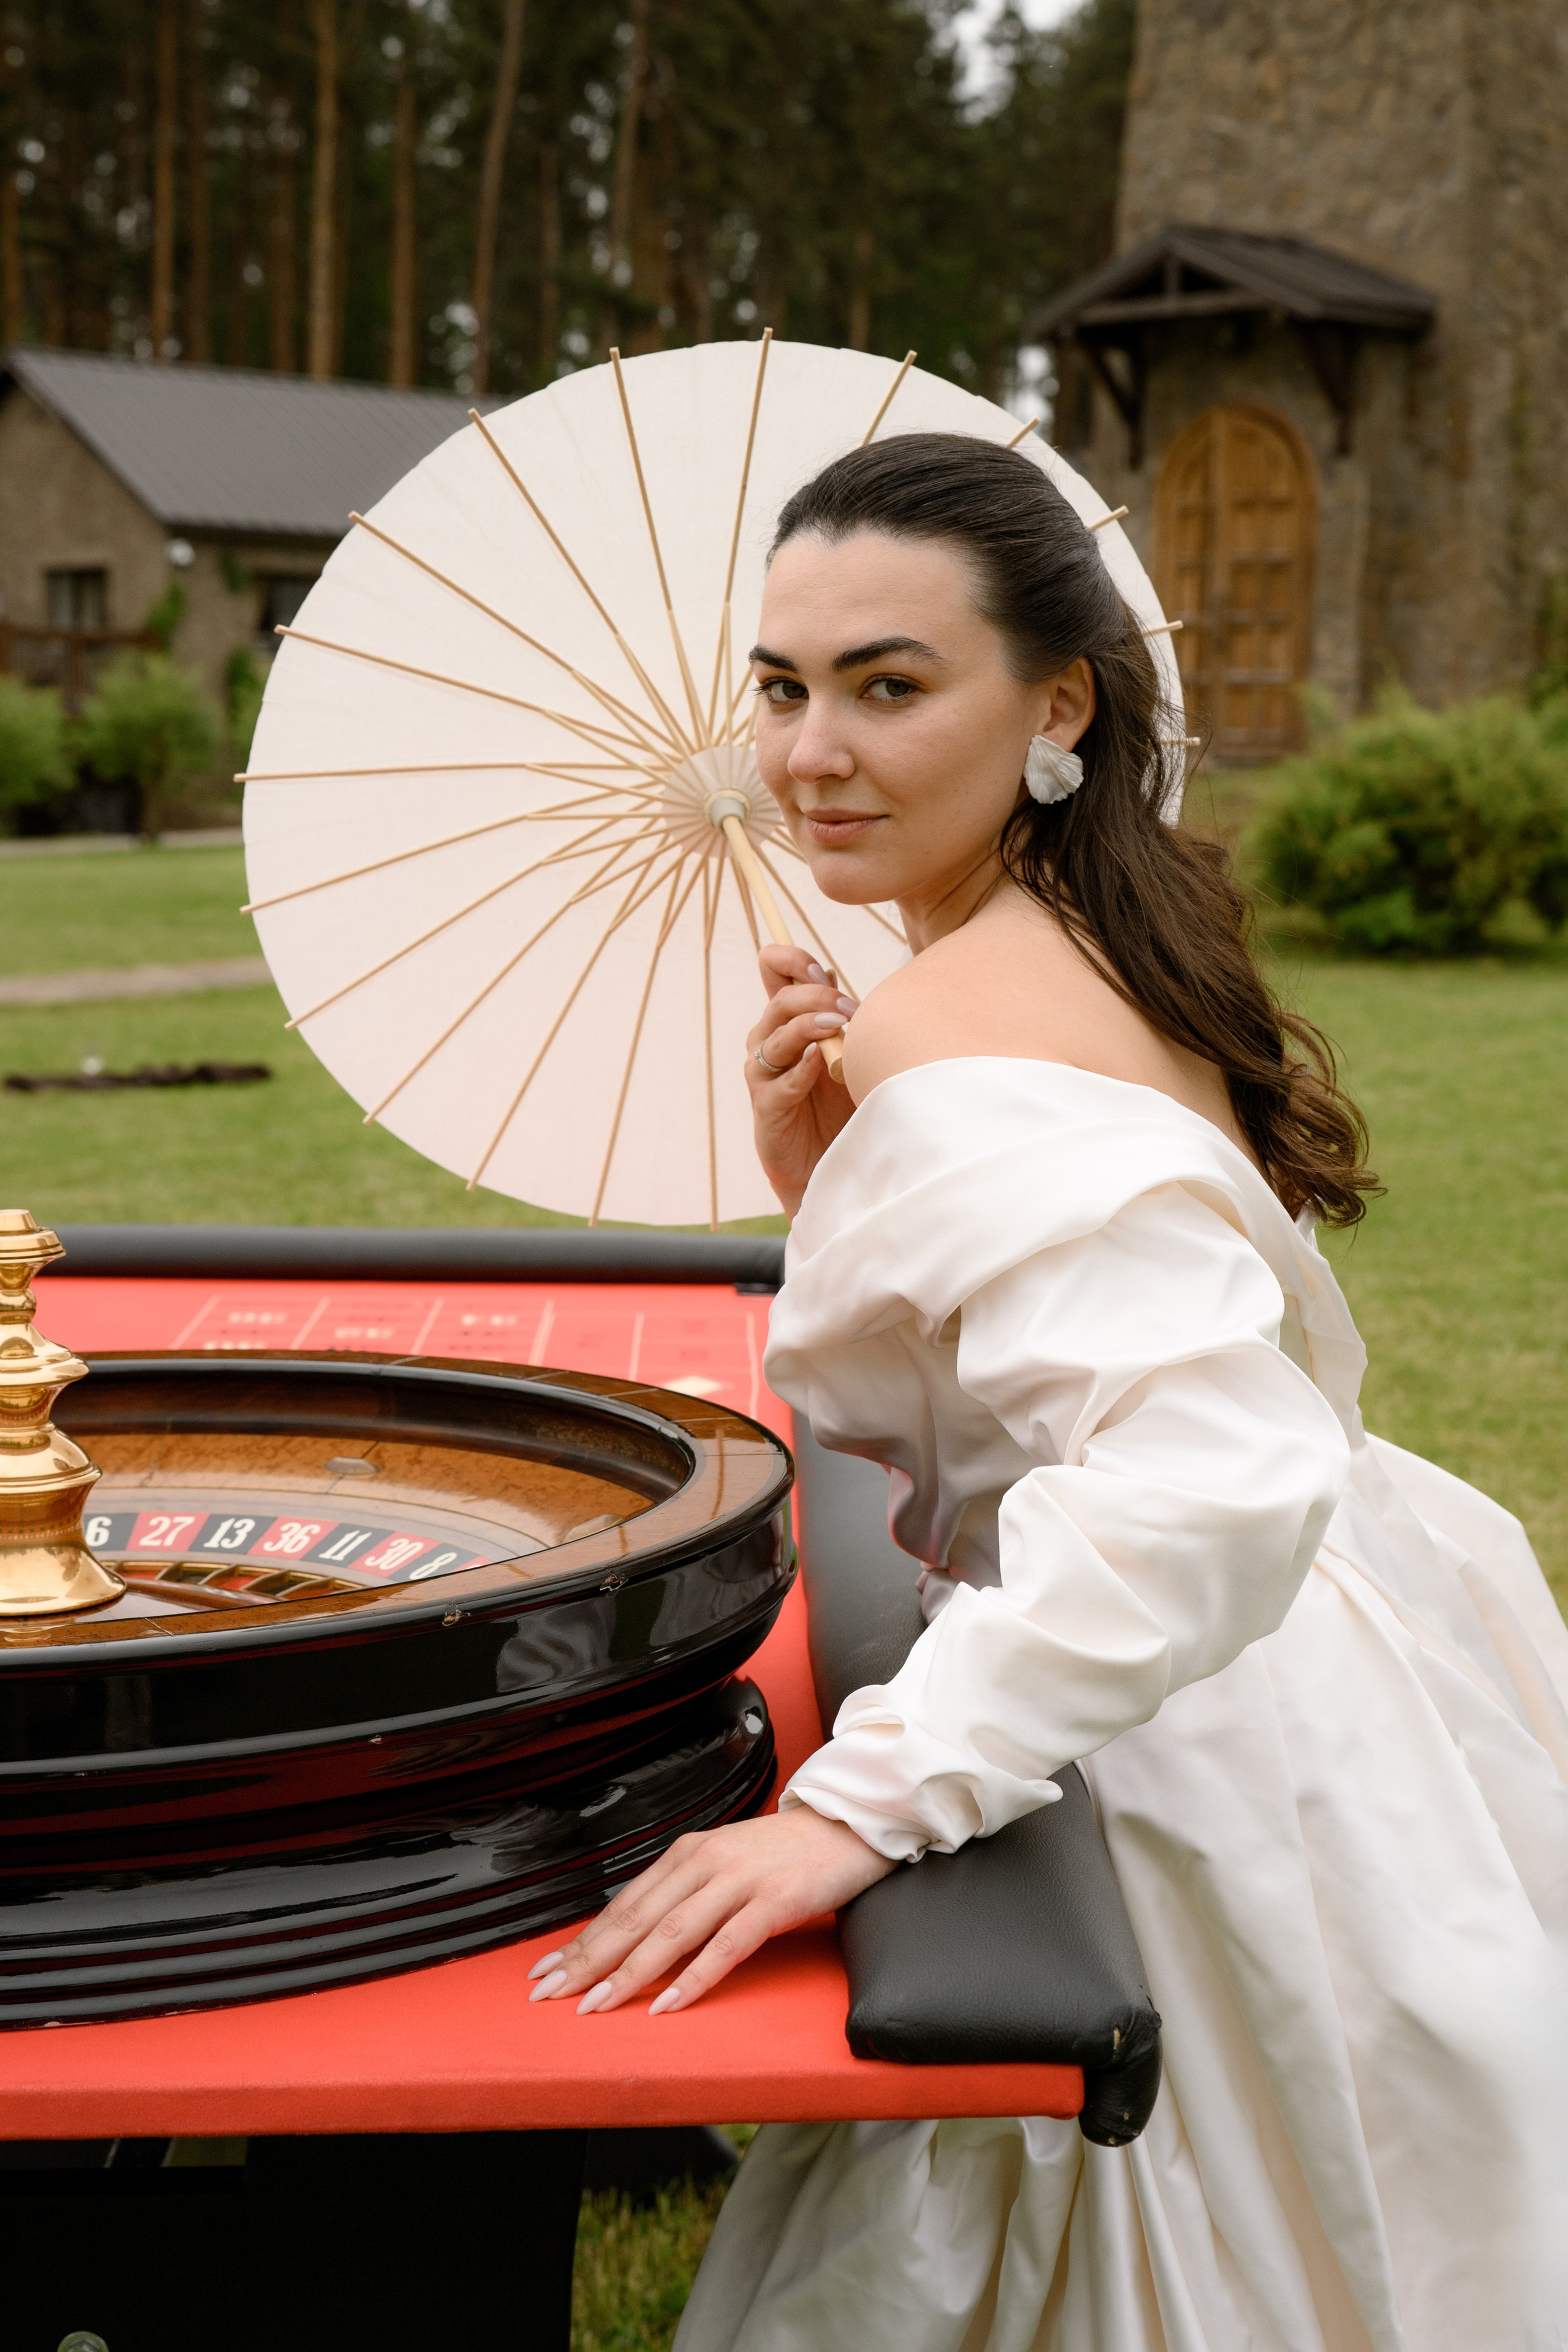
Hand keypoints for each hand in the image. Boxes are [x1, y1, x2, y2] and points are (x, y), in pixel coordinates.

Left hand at [526, 1804, 893, 2015]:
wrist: (848, 1825)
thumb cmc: (784, 1854)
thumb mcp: (725, 1866)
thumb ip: (686, 1894)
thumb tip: (639, 1936)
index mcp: (688, 1853)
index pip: (623, 1904)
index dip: (582, 1939)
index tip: (545, 1969)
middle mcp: (705, 1862)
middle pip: (636, 1919)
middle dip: (588, 1959)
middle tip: (550, 1994)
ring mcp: (739, 1880)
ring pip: (671, 1932)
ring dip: (629, 1973)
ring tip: (595, 2004)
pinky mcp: (774, 1900)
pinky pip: (726, 1944)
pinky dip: (694, 1977)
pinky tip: (669, 2002)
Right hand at [745, 946, 858, 1217]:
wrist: (834, 1160)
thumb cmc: (839, 1103)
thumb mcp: (844, 1053)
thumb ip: (834, 1016)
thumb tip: (830, 973)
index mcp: (786, 1020)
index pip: (774, 973)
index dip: (790, 960)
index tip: (819, 968)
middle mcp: (769, 1042)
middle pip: (779, 1002)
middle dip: (813, 996)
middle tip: (847, 1007)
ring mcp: (765, 1075)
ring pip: (776, 1037)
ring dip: (807, 1026)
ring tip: (837, 1026)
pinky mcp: (767, 1108)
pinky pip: (780, 1083)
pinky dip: (800, 1069)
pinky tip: (819, 1060)